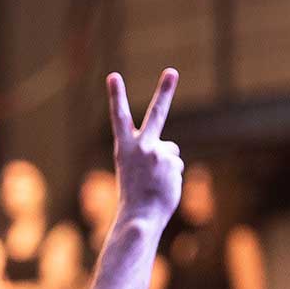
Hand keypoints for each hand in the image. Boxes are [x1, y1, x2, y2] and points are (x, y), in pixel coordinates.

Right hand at [108, 69, 183, 227]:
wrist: (139, 216)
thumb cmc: (134, 196)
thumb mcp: (135, 170)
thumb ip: (150, 154)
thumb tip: (171, 151)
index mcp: (123, 148)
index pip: (119, 118)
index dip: (116, 96)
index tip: (113, 75)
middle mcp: (141, 146)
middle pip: (156, 114)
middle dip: (164, 91)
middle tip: (172, 72)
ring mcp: (157, 153)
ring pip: (170, 151)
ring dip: (166, 165)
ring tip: (155, 182)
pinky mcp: (171, 162)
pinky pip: (176, 165)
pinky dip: (172, 176)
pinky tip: (162, 187)